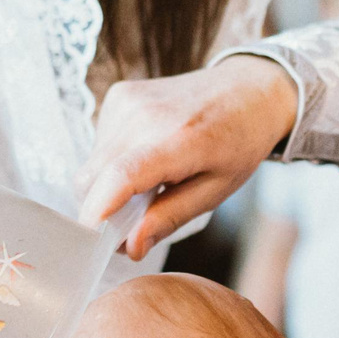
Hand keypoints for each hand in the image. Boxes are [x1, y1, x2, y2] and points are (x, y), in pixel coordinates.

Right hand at [76, 54, 299, 258]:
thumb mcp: (216, 191)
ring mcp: (129, 101)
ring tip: (150, 180)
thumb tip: (129, 247)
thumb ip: (170, 218)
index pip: (122, 176)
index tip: (91, 243)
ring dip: (108, 183)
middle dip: (101, 207)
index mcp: (179, 140)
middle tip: (133, 221)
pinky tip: (145, 155)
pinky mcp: (120, 95)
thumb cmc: (237, 144)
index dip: (98, 212)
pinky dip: (113, 160)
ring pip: (92, 164)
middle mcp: (146, 115)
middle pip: (92, 177)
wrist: (247, 90)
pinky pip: (99, 143)